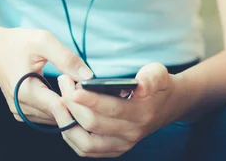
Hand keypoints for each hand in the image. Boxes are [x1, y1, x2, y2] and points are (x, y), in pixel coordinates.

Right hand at [0, 27, 92, 125]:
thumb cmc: (17, 42)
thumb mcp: (43, 41)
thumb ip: (66, 58)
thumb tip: (89, 76)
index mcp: (25, 92)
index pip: (60, 107)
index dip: (77, 97)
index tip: (85, 83)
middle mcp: (21, 109)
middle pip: (58, 115)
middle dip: (74, 102)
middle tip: (81, 82)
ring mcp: (21, 113)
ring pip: (54, 118)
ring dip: (67, 105)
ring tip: (72, 84)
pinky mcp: (22, 113)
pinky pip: (47, 116)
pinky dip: (58, 106)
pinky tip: (63, 91)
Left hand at [51, 63, 177, 157]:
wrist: (168, 105)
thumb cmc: (159, 85)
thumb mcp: (159, 74)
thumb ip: (151, 78)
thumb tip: (141, 85)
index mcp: (141, 113)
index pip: (111, 109)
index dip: (90, 100)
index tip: (73, 87)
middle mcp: (131, 133)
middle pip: (94, 124)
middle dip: (73, 104)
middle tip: (63, 81)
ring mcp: (122, 144)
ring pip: (86, 144)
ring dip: (67, 123)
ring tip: (57, 101)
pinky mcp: (114, 149)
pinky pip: (87, 150)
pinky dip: (71, 136)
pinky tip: (63, 118)